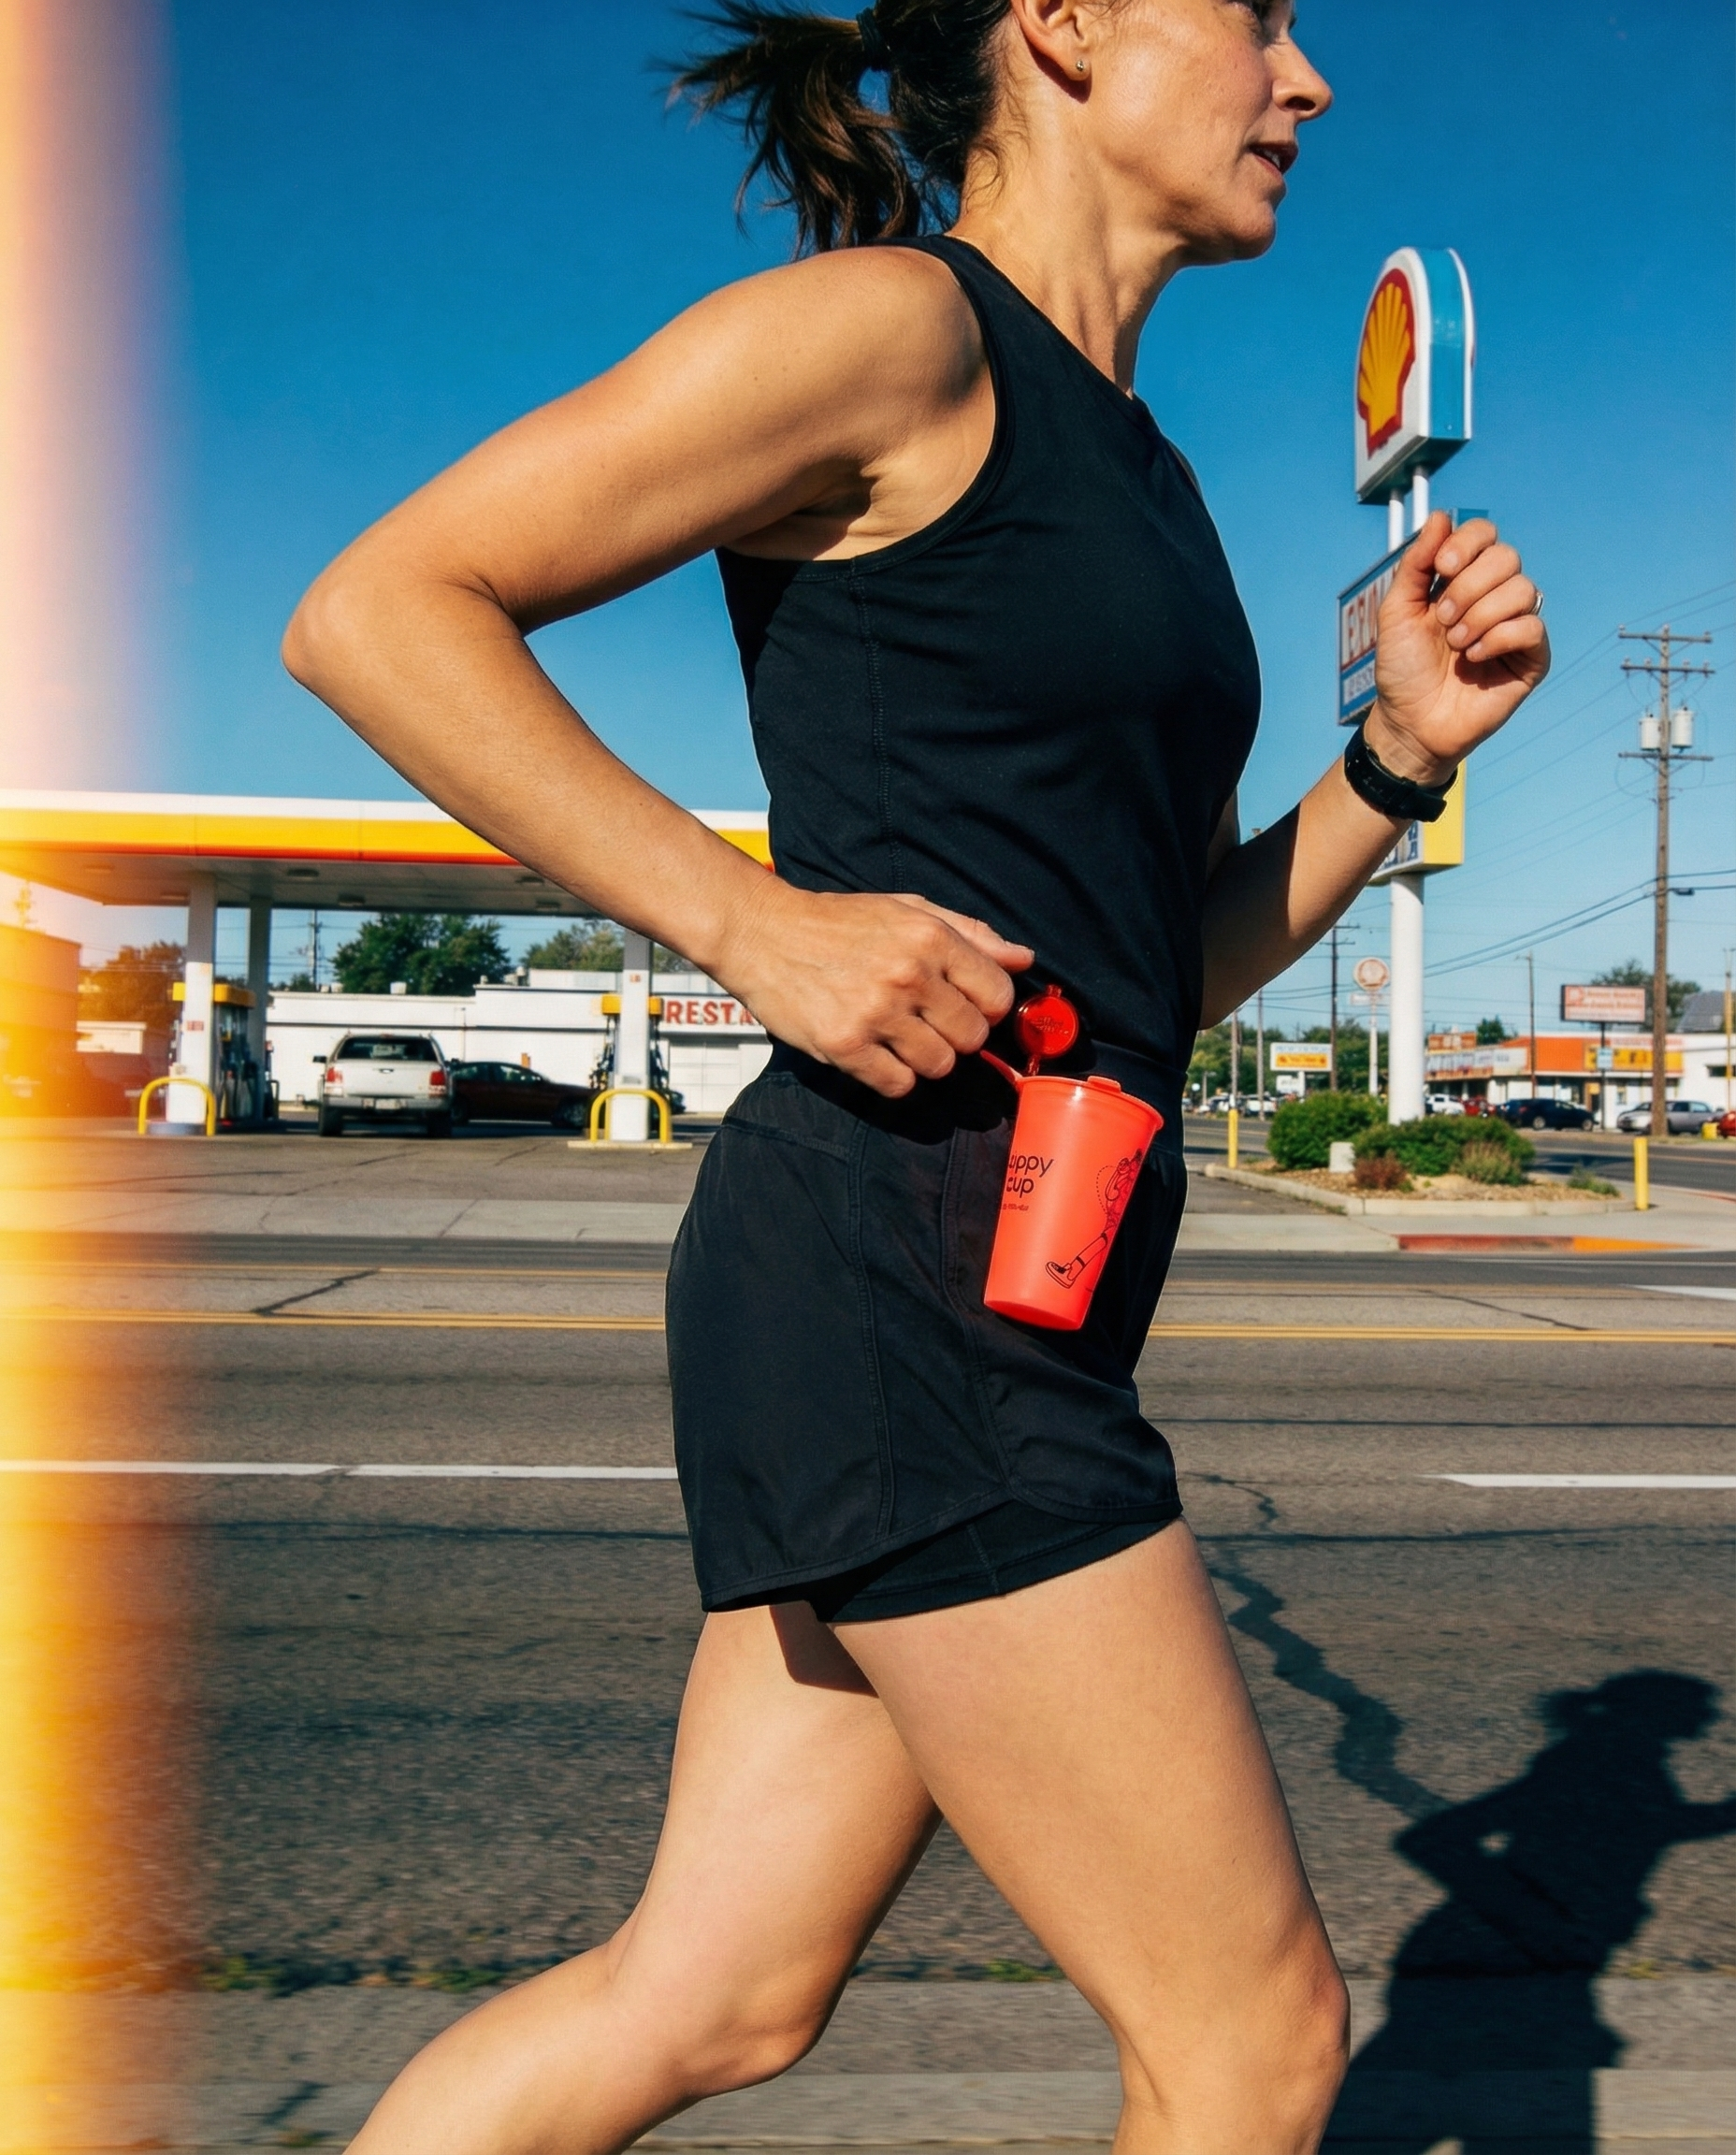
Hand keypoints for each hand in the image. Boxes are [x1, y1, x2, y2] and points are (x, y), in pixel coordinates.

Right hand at [713, 882, 1032, 1097]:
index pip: (998, 996)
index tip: (964, 1006)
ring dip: (924, 1058)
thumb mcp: (906, 909)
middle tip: (925, 1021)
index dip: (986, 1007)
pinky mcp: (846, 1046)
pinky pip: (899, 1085)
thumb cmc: (837, 922)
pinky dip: (893, 1077)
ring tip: (897, 1036)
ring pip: (940, 1066)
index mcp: (930, 938)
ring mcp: (876, 1013)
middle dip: (956, 1035)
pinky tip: (875, 1052)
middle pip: (973, 1038)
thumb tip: (1022, 959)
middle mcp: (909, 975)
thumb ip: (969, 933)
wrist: (761, 932)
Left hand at [1369, 512, 1549, 784]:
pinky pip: (1532, 627)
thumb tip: (1441, 515)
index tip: (1443, 567)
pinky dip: (1498, 639)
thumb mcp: (1397, 611)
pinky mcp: (1532, 658)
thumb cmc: (1402, 669)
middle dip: (1469, 586)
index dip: (1468, 543)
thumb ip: (1416, 563)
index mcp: (1464, 579)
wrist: (1409, 722)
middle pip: (1507, 557)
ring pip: (1523, 590)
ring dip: (1481, 615)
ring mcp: (1515, 626)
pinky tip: (1473, 658)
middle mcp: (1495, 596)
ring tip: (1456, 643)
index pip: (1486, 535)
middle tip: (1443, 620)